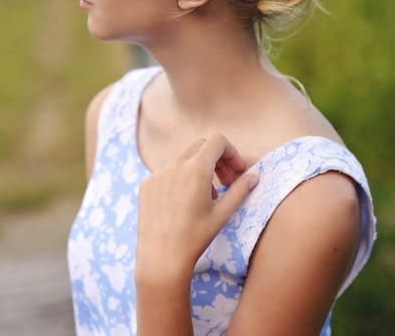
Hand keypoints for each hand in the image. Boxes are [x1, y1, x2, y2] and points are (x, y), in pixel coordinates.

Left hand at [135, 133, 258, 284]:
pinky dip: (180, 179)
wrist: (161, 258)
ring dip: (198, 169)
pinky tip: (182, 203)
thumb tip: (253, 176)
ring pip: (183, 159)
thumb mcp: (222, 214)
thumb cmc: (195, 237)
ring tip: (205, 196)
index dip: (231, 151)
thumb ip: (240, 190)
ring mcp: (158, 173)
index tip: (236, 170)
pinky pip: (167, 172)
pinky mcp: (146, 184)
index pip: (218, 141)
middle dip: (217, 159)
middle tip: (226, 181)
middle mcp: (175, 164)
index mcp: (196, 168)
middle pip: (201, 146)